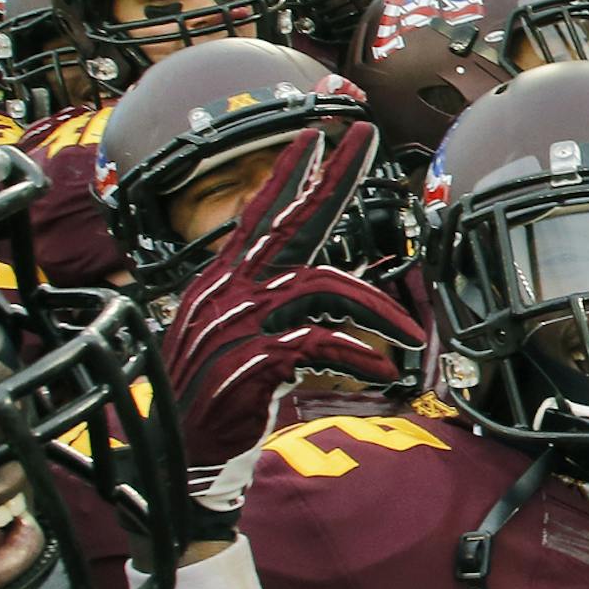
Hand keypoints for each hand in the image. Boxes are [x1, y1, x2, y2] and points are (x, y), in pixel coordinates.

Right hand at [161, 123, 426, 538]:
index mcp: (222, 279)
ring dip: (376, 308)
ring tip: (408, 335)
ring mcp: (243, 320)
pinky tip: (382, 370)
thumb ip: (264, 304)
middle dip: (333, 175)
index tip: (315, 135)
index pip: (259, 213)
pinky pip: (325, 342)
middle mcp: (231, 288)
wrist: (180, 453)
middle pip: (292, 219)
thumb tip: (314, 287)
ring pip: (325, 284)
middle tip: (363, 137)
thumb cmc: (209, 395)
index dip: (289, 173)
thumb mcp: (226, 335)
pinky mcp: (260, 356)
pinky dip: (360, 355)